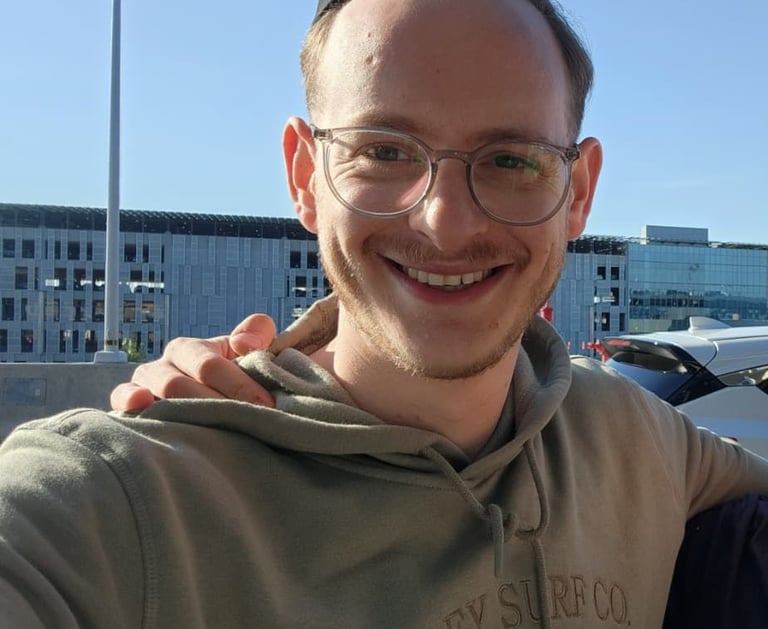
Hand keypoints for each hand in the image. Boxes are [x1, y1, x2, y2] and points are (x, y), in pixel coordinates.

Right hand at [110, 314, 277, 411]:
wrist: (207, 407)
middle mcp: (164, 365)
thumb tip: (244, 343)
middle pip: (182, 384)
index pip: (211, 365)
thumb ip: (256, 334)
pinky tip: (141, 406)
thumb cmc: (231, 378)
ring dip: (187, 412)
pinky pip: (122, 399)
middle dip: (217, 404)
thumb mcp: (247, 353)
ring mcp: (144, 385)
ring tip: (213, 428)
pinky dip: (129, 400)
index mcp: (191, 349)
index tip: (267, 405)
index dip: (240, 385)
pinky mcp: (128, 405)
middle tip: (246, 422)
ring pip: (159, 394)